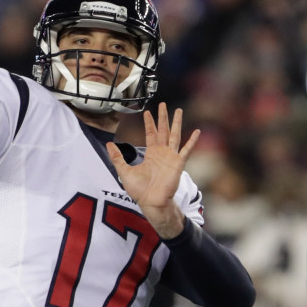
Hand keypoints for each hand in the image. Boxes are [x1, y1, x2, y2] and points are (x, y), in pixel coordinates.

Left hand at [107, 103, 199, 239]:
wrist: (151, 202)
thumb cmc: (140, 190)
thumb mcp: (124, 171)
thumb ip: (118, 157)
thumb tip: (109, 144)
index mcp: (151, 154)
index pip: (151, 133)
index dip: (149, 123)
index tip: (148, 112)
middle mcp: (162, 153)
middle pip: (163, 130)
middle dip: (163, 117)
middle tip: (164, 104)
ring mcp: (171, 157)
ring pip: (175, 135)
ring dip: (177, 123)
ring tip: (178, 111)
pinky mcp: (178, 163)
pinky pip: (186, 150)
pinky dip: (192, 141)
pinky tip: (197, 132)